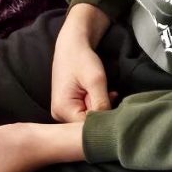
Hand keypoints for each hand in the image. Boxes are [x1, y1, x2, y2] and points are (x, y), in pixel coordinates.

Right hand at [51, 4, 114, 122]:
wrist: (72, 44)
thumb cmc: (81, 58)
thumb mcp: (96, 80)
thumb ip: (102, 104)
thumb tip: (108, 124)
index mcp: (62, 110)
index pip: (85, 127)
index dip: (102, 118)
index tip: (112, 103)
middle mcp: (58, 114)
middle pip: (86, 124)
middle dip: (102, 112)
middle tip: (110, 94)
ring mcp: (63, 111)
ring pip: (88, 118)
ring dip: (100, 106)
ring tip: (106, 91)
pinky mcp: (68, 106)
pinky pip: (86, 112)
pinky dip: (97, 104)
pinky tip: (102, 93)